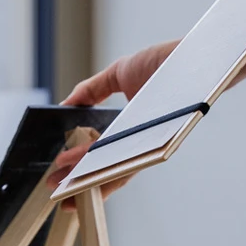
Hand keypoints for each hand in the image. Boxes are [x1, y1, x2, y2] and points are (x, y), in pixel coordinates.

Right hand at [51, 40, 245, 203]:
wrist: (194, 58)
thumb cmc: (164, 63)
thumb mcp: (117, 74)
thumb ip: (90, 90)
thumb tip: (65, 104)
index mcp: (129, 127)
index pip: (101, 153)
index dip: (79, 165)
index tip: (57, 173)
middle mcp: (139, 140)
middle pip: (103, 168)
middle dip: (76, 180)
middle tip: (52, 188)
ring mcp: (148, 144)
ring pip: (113, 171)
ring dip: (85, 180)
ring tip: (61, 183)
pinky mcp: (156, 144)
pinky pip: (129, 165)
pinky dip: (106, 173)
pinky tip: (83, 172)